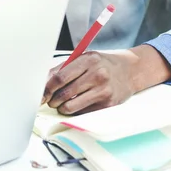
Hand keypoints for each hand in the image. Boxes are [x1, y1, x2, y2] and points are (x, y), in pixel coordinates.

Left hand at [42, 45, 170, 114]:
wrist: (130, 71)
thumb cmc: (102, 64)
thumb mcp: (85, 58)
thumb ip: (64, 68)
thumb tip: (43, 82)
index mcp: (89, 59)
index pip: (60, 77)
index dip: (46, 88)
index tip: (40, 94)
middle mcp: (97, 74)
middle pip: (64, 93)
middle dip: (52, 100)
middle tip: (50, 100)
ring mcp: (104, 90)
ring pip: (71, 106)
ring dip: (62, 108)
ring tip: (62, 104)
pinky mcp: (108, 104)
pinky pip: (82, 112)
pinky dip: (75, 111)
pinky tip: (77, 104)